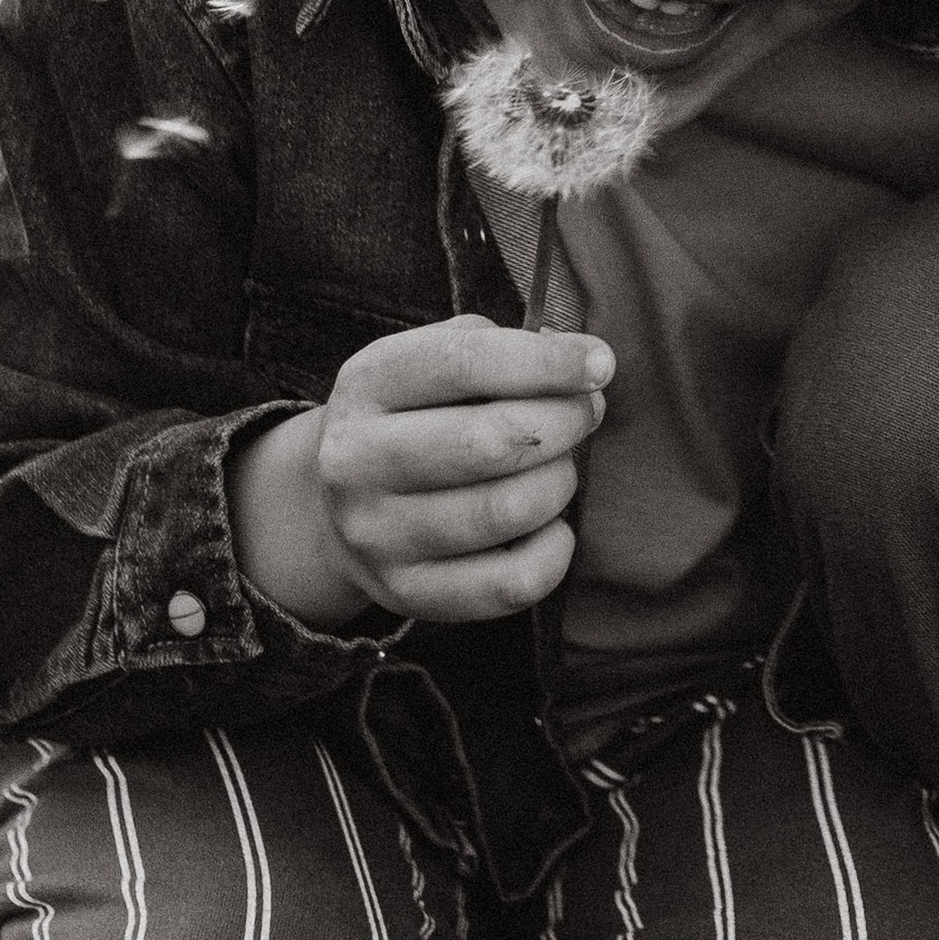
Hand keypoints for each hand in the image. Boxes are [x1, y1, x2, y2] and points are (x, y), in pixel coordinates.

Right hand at [231, 317, 612, 626]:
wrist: (338, 508)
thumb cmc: (416, 417)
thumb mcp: (430, 362)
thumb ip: (497, 347)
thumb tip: (579, 360)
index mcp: (366, 384)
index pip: (463, 362)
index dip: (546, 361)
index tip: (600, 364)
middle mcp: (356, 461)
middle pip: (489, 441)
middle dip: (564, 422)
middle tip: (586, 414)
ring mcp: (377, 535)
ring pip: (506, 511)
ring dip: (559, 483)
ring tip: (559, 468)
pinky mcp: (407, 592)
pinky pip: (510, 583)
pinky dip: (553, 552)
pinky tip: (551, 527)